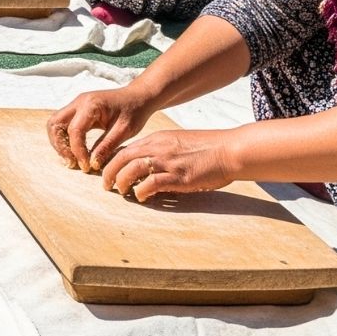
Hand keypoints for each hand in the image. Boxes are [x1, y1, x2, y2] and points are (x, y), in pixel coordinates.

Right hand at [47, 86, 158, 171]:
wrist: (139, 97)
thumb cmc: (135, 111)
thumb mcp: (125, 131)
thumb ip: (107, 146)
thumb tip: (92, 164)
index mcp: (91, 105)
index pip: (74, 130)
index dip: (77, 151)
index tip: (86, 166)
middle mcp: (79, 102)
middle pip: (55, 124)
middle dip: (60, 145)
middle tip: (72, 162)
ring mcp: (76, 104)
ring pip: (55, 124)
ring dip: (59, 142)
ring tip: (72, 158)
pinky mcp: (78, 110)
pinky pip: (63, 124)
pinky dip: (65, 138)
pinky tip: (76, 151)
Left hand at [101, 129, 240, 201]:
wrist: (230, 150)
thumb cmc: (208, 149)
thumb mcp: (179, 143)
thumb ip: (162, 151)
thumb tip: (147, 166)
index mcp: (158, 139)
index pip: (127, 148)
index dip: (113, 160)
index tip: (107, 171)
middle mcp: (159, 147)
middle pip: (123, 156)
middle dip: (109, 171)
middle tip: (105, 184)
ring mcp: (168, 161)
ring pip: (132, 168)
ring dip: (121, 181)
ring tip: (120, 191)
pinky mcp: (179, 176)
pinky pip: (151, 183)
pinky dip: (141, 191)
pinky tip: (140, 196)